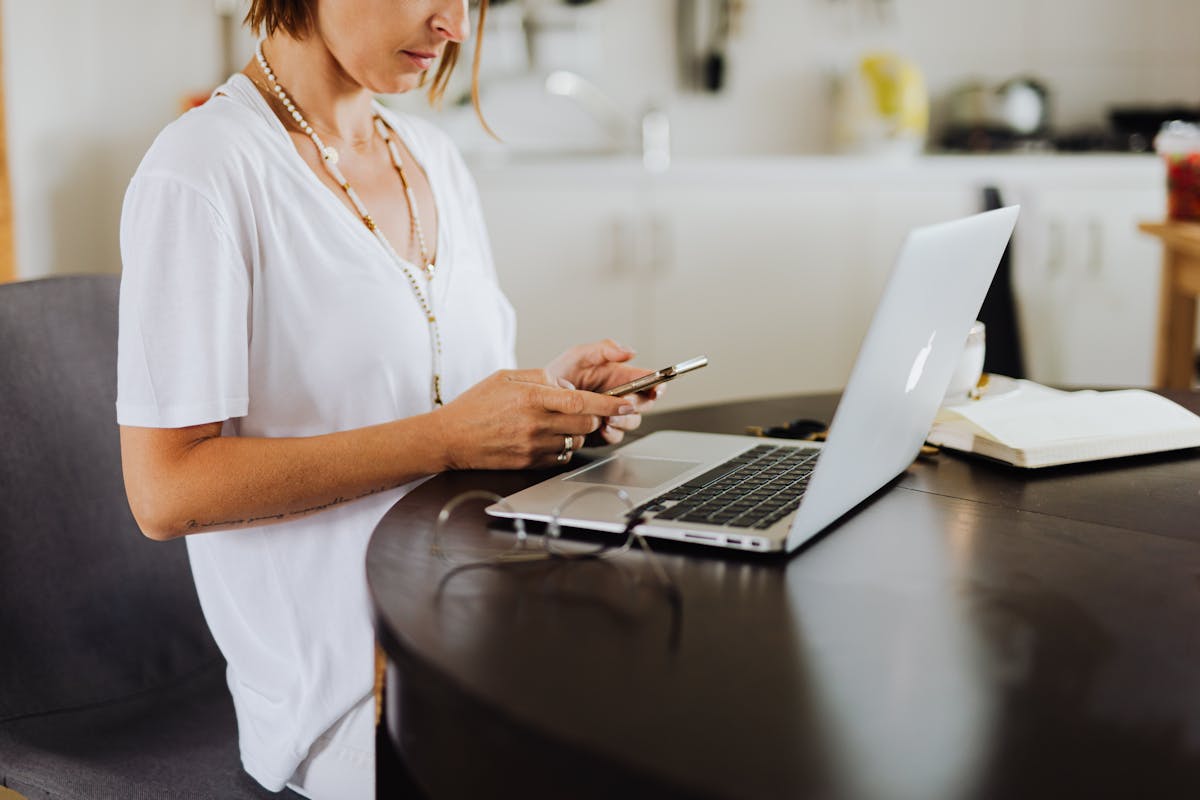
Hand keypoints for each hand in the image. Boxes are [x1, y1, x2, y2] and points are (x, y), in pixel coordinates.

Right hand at [433, 369, 635, 469]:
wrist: (449, 438)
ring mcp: (533, 446)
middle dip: (591, 418)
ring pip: (575, 442)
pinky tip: (546, 439)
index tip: (626, 403)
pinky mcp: (529, 463)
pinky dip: (562, 448)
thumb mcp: (506, 376)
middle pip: (585, 425)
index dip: (608, 404)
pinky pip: (561, 457)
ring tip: (556, 424)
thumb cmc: (476, 405)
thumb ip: (541, 377)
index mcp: (531, 396)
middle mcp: (535, 423)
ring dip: (575, 434)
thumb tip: (568, 386)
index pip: (580, 401)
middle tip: (582, 412)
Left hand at [545, 339, 661, 446]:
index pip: (646, 380)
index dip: (657, 384)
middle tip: (624, 403)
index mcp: (618, 376)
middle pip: (643, 404)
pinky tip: (601, 427)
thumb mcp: (579, 355)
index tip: (657, 388)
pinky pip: (615, 436)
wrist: (536, 399)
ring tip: (608, 417)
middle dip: (636, 405)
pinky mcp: (602, 432)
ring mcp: (611, 414)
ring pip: (631, 422)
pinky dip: (611, 433)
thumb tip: (630, 351)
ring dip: (623, 420)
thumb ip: (604, 349)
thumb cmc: (557, 374)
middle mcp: (618, 396)